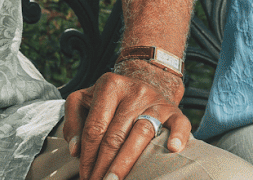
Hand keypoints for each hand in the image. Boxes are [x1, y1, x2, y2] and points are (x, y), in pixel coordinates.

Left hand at [63, 66, 190, 179]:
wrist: (144, 83)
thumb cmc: (110, 100)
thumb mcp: (85, 100)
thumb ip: (73, 121)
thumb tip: (75, 149)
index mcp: (109, 85)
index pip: (95, 127)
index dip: (88, 155)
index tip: (84, 175)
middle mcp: (133, 91)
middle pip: (116, 135)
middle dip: (103, 165)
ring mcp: (155, 100)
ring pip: (141, 134)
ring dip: (126, 162)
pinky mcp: (174, 110)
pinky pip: (179, 123)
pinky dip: (177, 136)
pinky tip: (172, 149)